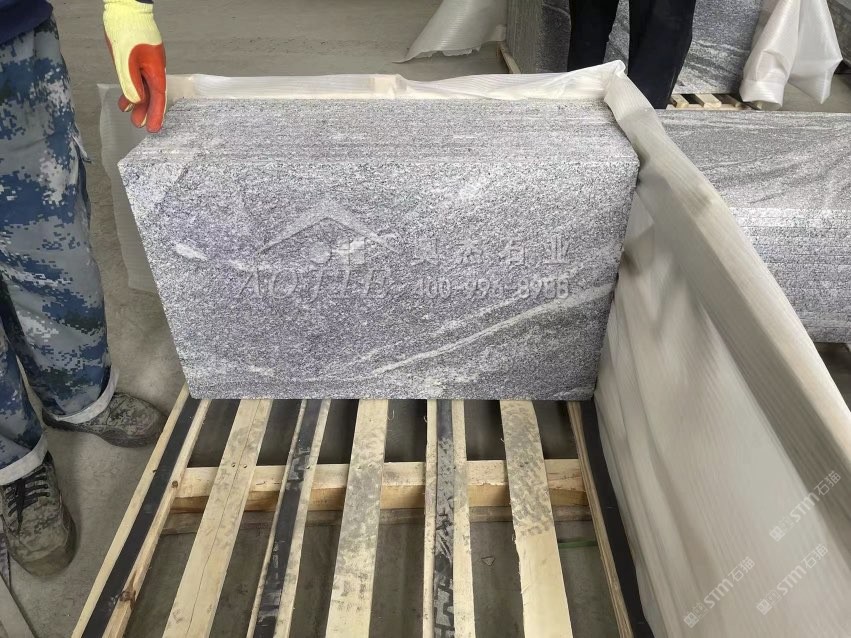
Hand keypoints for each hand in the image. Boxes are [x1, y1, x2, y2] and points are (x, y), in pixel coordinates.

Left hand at [103, 0, 165, 131]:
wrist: (125, 7)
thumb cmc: (127, 28)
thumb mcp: (124, 57)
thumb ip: (130, 80)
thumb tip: (136, 100)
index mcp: (154, 69)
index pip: (157, 97)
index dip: (156, 114)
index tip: (154, 128)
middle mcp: (152, 68)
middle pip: (152, 94)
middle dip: (147, 111)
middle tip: (139, 125)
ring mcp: (145, 63)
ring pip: (144, 88)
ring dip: (138, 102)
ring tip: (131, 116)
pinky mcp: (136, 59)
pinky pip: (137, 79)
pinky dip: (132, 90)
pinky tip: (125, 99)